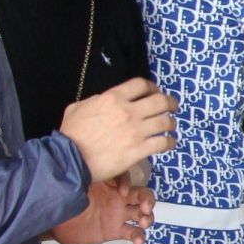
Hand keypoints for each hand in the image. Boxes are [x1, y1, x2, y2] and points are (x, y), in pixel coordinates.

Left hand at [52, 176, 154, 243]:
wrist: (53, 222)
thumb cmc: (62, 200)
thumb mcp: (74, 185)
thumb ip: (85, 178)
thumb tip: (93, 173)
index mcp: (107, 184)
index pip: (125, 177)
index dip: (128, 183)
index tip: (121, 192)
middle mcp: (116, 197)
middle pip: (141, 194)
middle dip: (148, 200)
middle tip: (145, 208)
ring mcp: (117, 214)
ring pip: (142, 213)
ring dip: (148, 218)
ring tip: (142, 223)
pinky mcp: (115, 230)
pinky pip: (132, 233)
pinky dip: (139, 237)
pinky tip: (138, 242)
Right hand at [61, 78, 177, 180]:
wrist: (71, 158)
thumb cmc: (71, 134)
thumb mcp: (78, 107)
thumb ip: (96, 101)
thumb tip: (106, 100)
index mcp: (113, 98)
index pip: (141, 85)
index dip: (153, 87)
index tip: (156, 92)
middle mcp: (128, 112)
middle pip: (160, 101)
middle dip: (170, 103)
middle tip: (173, 106)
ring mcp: (135, 131)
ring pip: (165, 122)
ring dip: (171, 123)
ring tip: (171, 126)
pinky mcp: (139, 150)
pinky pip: (163, 143)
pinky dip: (170, 142)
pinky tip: (170, 143)